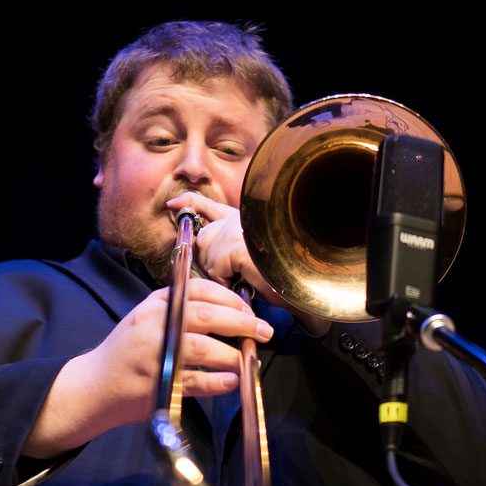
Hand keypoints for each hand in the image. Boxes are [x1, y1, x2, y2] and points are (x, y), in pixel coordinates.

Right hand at [21, 279, 274, 457]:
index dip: (232, 300)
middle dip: (242, 324)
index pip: (201, 290)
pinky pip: (196, 380)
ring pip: (204, 348)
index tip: (251, 311)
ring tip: (248, 360)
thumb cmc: (130, 351)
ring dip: (232, 355)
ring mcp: (155, 352)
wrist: (95, 385)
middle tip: (264, 332)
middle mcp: (155, 322)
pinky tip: (231, 381)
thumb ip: (183, 311)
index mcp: (156, 303)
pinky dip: (218, 382)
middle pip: (208, 317)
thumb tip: (233, 313)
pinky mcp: (157, 381)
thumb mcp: (150, 318)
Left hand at [171, 191, 331, 335]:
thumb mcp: (255, 263)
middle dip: (210, 260)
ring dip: (224, 273)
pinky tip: (250, 278)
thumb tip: (211, 264)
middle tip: (236, 276)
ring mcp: (239, 227)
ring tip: (250, 277)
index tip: (174, 204)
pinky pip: (216, 268)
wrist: (310, 282)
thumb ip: (232, 257)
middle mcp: (241, 216)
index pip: (209, 205)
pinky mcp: (236, 243)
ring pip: (208, 255)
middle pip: (202, 237)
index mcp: (246, 218)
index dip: (189, 203)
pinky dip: (230, 280)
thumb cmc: (291, 276)